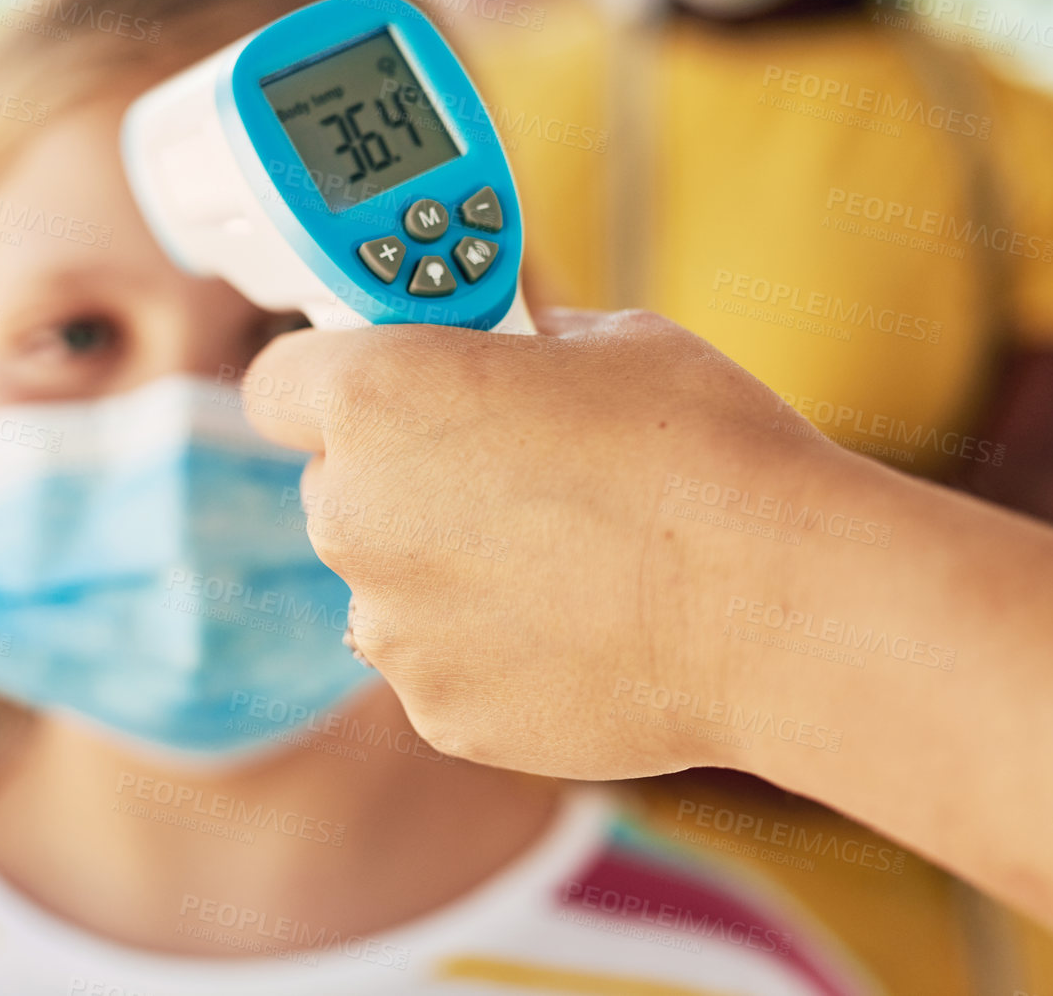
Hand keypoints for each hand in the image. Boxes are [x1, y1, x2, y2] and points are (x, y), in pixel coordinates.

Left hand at [242, 309, 833, 780]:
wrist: (774, 604)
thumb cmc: (698, 449)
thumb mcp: (606, 340)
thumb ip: (516, 347)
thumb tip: (507, 351)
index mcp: (375, 397)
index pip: (278, 381)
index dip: (326, 377)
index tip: (372, 385)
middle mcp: (353, 513)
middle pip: (335, 487)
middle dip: (397, 477)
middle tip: (496, 473)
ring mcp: (388, 625)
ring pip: (386, 583)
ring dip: (441, 569)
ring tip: (560, 563)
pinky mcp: (436, 712)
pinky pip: (437, 662)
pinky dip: (484, 647)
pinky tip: (575, 630)